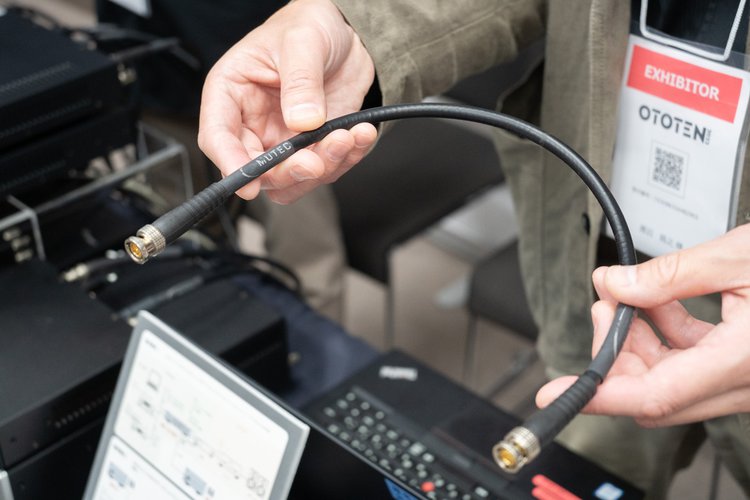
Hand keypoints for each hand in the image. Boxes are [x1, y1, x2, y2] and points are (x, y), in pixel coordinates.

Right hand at [198, 0, 377, 203]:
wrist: (346, 32)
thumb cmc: (309, 25)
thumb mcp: (302, 42)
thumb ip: (301, 81)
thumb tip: (303, 121)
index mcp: (232, 92)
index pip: (218, 137)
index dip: (231, 163)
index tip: (250, 183)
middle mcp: (253, 123)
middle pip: (256, 168)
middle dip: (287, 172)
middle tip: (314, 162)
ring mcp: (283, 139)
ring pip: (292, 178)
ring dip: (323, 167)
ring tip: (347, 137)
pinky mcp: (314, 146)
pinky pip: (326, 169)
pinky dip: (346, 158)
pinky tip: (360, 134)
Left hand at [536, 223, 749, 425]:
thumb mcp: (740, 257)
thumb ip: (670, 276)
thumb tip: (614, 286)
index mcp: (746, 360)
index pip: (656, 395)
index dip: (601, 396)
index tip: (559, 392)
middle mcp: (746, 381)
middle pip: (655, 391)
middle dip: (617, 353)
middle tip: (606, 305)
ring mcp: (746, 378)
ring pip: (670, 380)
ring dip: (637, 343)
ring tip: (624, 296)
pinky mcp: (745, 367)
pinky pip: (691, 364)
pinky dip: (664, 337)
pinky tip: (657, 303)